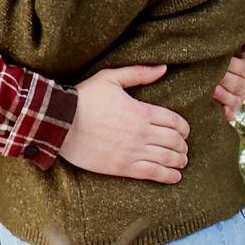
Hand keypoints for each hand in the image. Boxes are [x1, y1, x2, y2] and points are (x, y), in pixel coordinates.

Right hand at [63, 64, 188, 182]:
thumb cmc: (84, 98)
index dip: (184, 128)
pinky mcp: (122, 167)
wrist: (60, 121)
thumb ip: (139, 73)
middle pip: (174, 141)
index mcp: (142, 111)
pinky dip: (168, 176)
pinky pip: (152, 173)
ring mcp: (133, 151)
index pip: (175, 121)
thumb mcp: (111, 78)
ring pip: (167, 158)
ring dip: (179, 161)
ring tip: (181, 163)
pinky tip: (175, 177)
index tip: (184, 132)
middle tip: (183, 149)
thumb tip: (163, 68)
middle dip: (183, 146)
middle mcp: (142, 132)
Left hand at [214, 31, 244, 123]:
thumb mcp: (236, 47)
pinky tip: (211, 103)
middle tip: (206, 72)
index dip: (231, 65)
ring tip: (207, 87)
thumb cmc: (224, 57)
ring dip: (220, 94)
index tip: (219, 59)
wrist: (209, 75)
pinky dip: (222, 111)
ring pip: (233, 99)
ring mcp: (238, 101)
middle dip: (223, 78)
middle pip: (238, 85)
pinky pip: (228, 114)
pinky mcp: (229, 112)